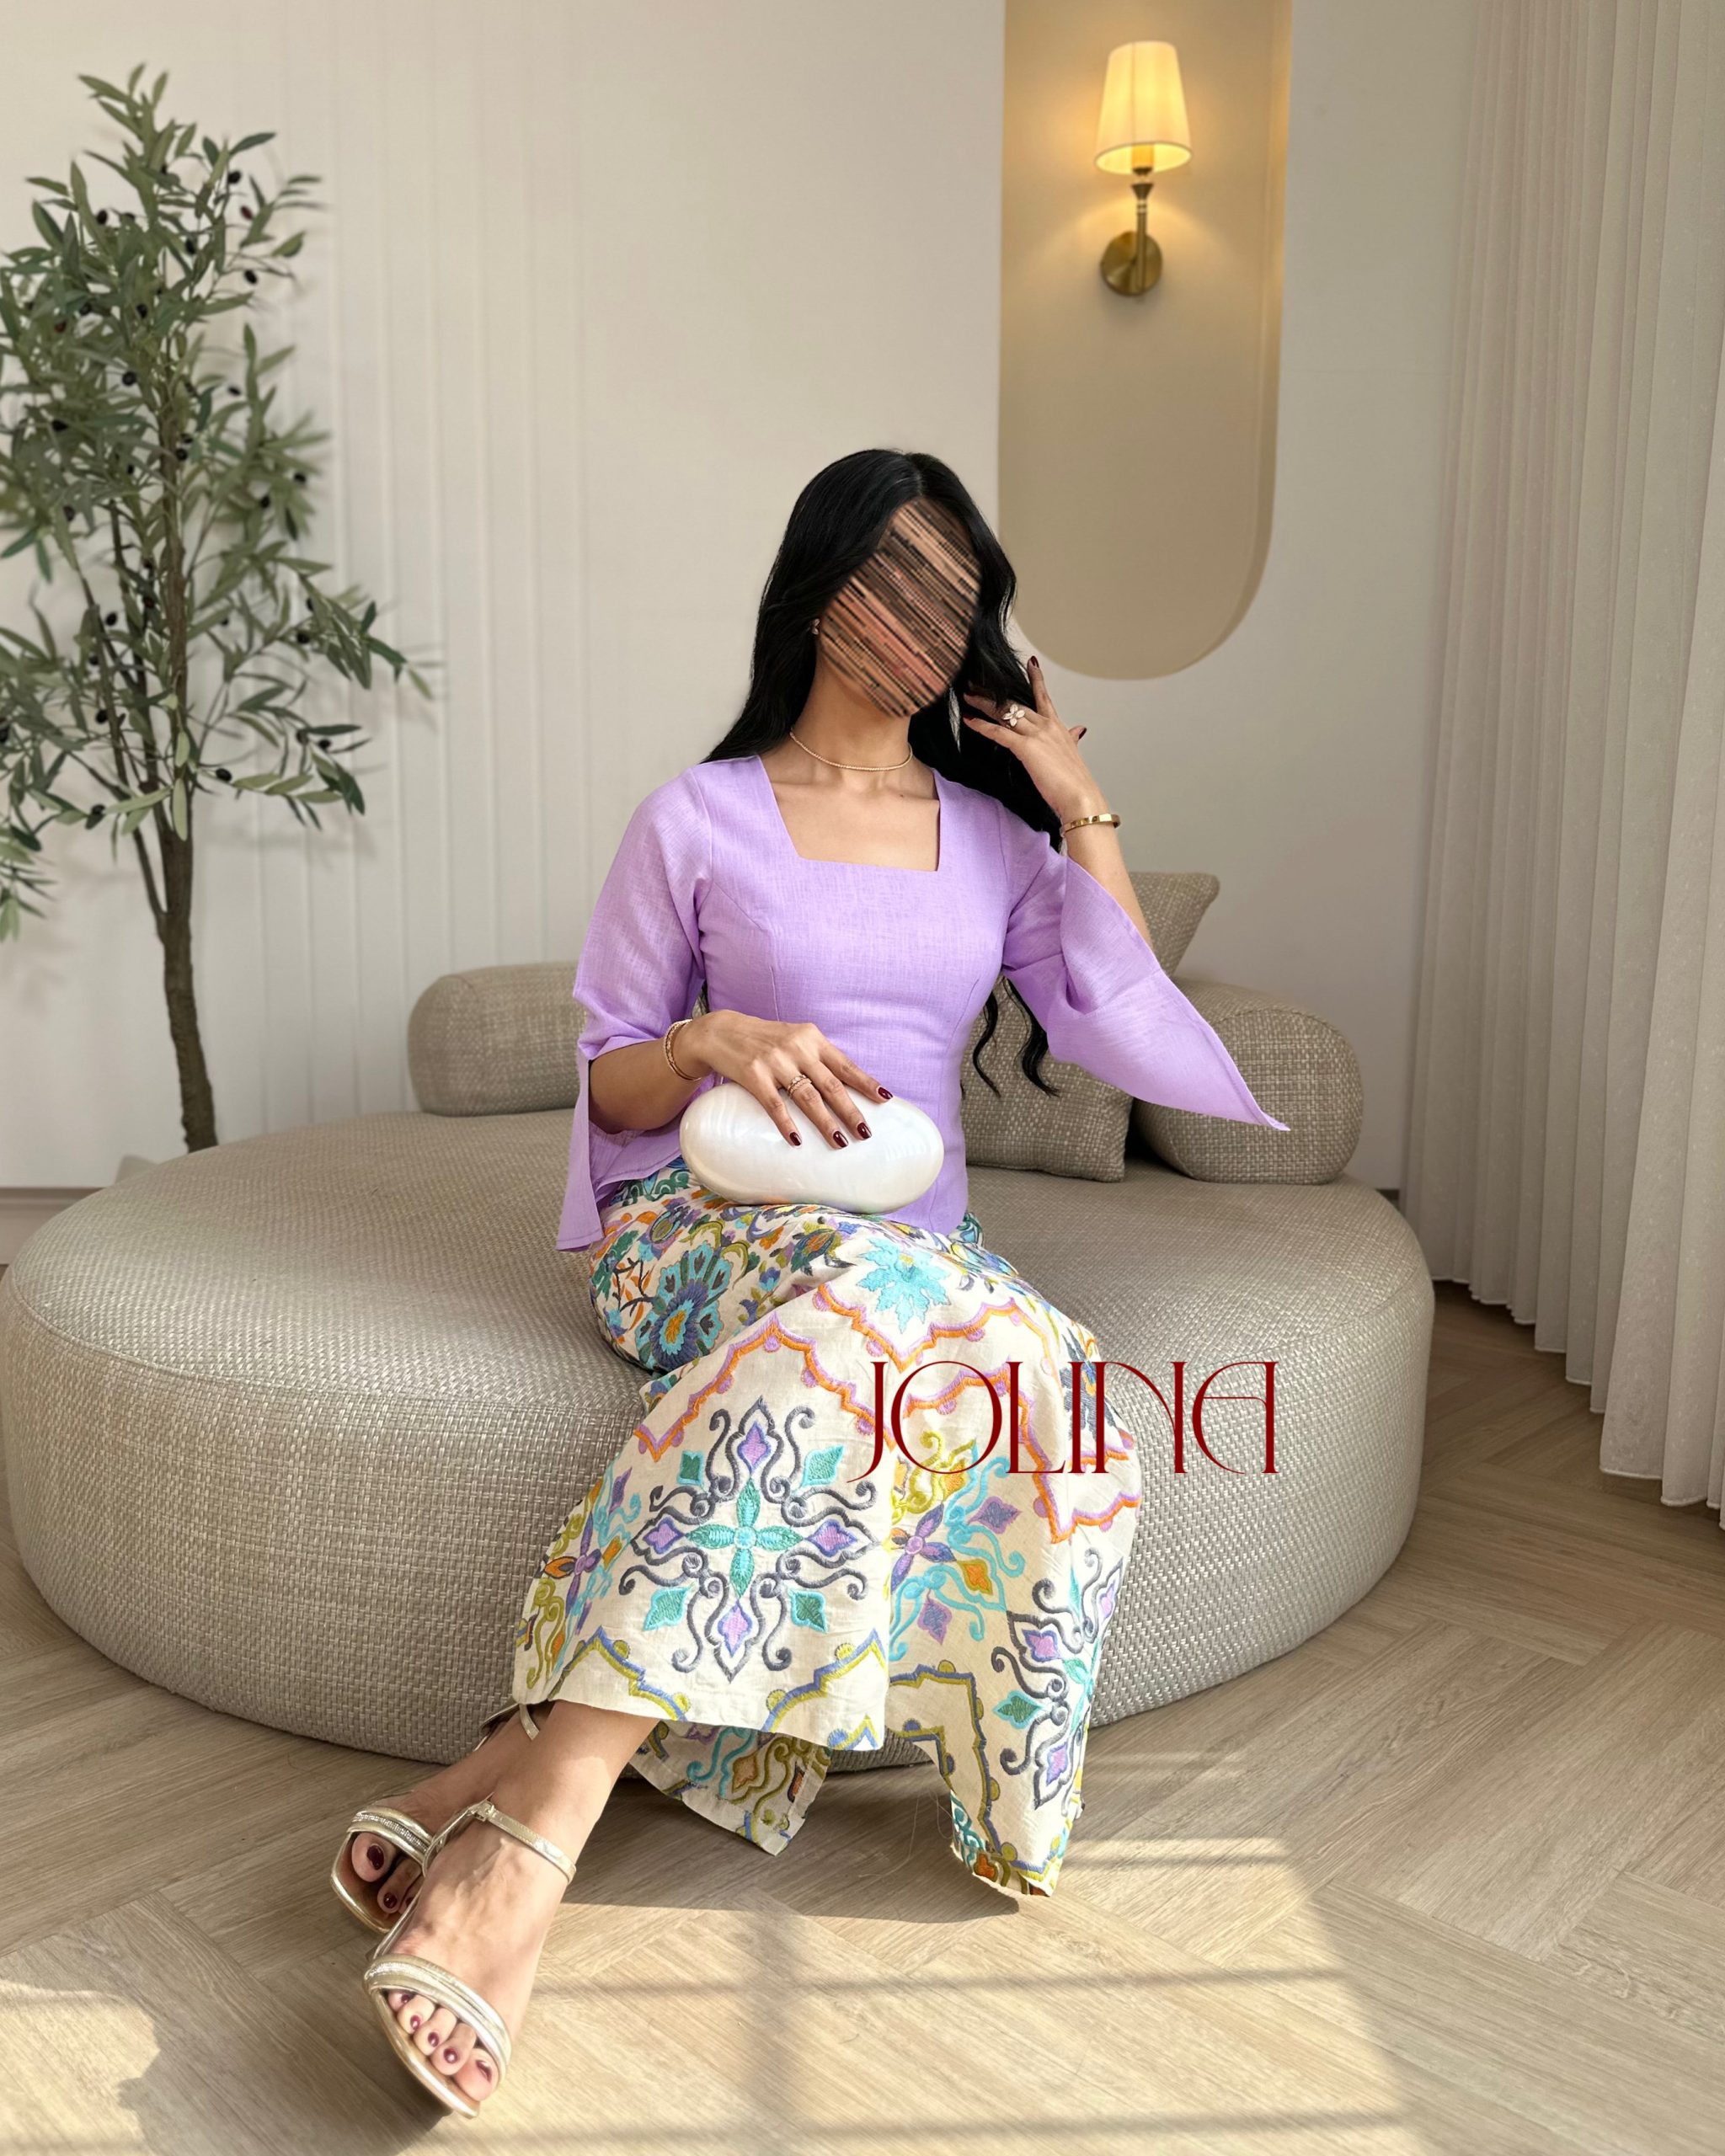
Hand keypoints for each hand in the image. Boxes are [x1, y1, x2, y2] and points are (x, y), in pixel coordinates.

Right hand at [683, 1010, 890, 1148]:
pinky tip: (797, 1139)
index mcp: (812, 1038)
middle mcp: (797, 1048)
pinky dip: (786, 1123)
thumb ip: (817, 1057)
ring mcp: (775, 1061)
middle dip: (850, 1110)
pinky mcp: (753, 1074)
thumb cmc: (765, 1040)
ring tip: (840, 1142)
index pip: (845, 1064)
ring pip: (807, 1096)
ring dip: (825, 1122)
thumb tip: (847, 1087)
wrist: (721, 1031)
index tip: (885, 1099)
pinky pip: (773, 1104)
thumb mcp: (795, 1038)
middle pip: (830, 1084)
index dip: (865, 1083)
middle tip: (866, 1133)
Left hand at [959, 655, 1102, 824]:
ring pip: (1006, 713)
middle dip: (995, 693)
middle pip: (1016, 703)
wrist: (1080, 797)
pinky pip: (999, 732)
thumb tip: (1078, 730)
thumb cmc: (1075, 782)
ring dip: (984, 704)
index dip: (1036, 679)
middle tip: (979, 683)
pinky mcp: (1026, 748)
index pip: (1044, 697)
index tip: (1031, 663)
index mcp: (1058, 727)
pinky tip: (970, 720)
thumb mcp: (1073, 753)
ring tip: (968, 697)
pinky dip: (982, 726)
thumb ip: (1072, 739)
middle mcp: (1046, 726)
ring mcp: (1036, 735)